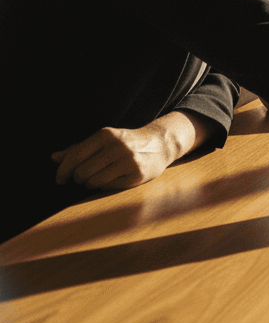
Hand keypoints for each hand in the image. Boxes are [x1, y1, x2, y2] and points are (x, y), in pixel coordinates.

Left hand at [51, 111, 208, 190]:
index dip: (62, 171)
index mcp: (105, 135)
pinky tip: (112, 178)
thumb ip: (79, 148)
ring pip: (94, 181)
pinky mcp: (137, 174)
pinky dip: (105, 185)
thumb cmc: (126, 142)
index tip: (60, 179)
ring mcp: (128, 161)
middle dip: (78, 178)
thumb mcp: (104, 139)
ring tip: (98, 178)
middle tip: (82, 177)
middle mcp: (117, 146)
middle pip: (82, 172)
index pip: (75, 156)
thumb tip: (54, 158)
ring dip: (91, 183)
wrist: (160, 143)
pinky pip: (109, 187)